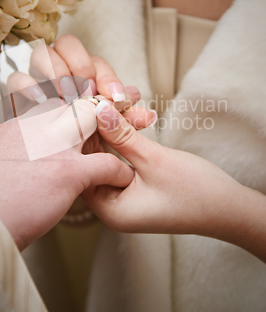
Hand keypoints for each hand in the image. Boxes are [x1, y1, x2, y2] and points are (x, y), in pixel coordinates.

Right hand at [0, 98, 133, 250]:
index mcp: (6, 127)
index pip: (44, 108)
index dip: (64, 109)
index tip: (77, 111)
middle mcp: (30, 129)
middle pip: (69, 106)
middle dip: (94, 104)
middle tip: (117, 104)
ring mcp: (49, 148)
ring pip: (91, 121)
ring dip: (112, 128)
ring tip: (129, 132)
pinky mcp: (66, 173)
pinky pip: (105, 164)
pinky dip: (117, 172)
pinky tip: (123, 178)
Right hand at [7, 35, 156, 129]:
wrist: (47, 162)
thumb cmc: (80, 143)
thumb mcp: (105, 133)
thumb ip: (125, 122)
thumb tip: (150, 114)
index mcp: (84, 74)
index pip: (96, 62)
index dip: (108, 76)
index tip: (115, 98)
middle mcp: (60, 69)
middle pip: (67, 44)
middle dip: (79, 65)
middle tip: (87, 91)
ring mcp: (36, 78)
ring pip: (41, 53)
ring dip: (55, 70)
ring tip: (66, 96)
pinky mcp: (16, 94)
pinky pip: (16, 78)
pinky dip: (28, 85)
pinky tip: (42, 102)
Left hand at [83, 102, 265, 261]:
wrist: (228, 208)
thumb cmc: (195, 192)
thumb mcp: (154, 159)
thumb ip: (122, 135)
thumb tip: (98, 109)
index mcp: (110, 210)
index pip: (82, 168)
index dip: (83, 135)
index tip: (86, 106)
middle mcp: (112, 207)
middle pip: (93, 161)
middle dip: (100, 129)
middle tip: (104, 101)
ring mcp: (124, 199)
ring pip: (107, 158)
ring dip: (114, 131)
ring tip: (120, 105)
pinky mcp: (135, 190)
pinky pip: (121, 161)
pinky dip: (124, 142)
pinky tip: (128, 120)